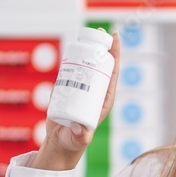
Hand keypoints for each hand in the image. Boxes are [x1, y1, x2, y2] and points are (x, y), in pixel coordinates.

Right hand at [33, 31, 120, 170]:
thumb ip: (80, 136)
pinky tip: (71, 49)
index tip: (115, 40)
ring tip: (84, 36)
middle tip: (98, 33)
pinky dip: (71, 60)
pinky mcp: (69, 89)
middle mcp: (95, 92)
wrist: (60, 142)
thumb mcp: (78, 139)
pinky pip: (72, 71)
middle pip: (101, 66)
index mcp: (104, 100)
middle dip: (101, 48)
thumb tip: (81, 130)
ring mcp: (83, 89)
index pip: (112, 74)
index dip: (115, 57)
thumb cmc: (73, 141)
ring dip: (86, 51)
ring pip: (86, 66)